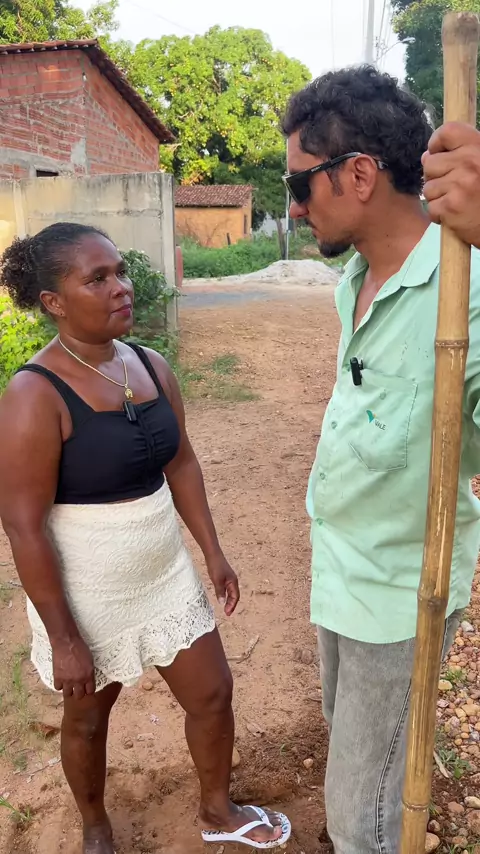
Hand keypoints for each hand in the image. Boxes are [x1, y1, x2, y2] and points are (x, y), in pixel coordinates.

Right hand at [51, 635, 95, 699]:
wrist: (67, 643)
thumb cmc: (80, 648)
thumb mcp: (90, 660)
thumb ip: (89, 671)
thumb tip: (88, 678)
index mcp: (88, 675)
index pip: (90, 691)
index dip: (88, 690)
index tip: (87, 688)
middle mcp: (78, 680)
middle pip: (79, 695)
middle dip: (79, 693)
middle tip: (77, 688)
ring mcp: (67, 680)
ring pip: (67, 694)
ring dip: (68, 690)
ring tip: (68, 685)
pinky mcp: (57, 677)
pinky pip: (58, 688)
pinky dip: (59, 684)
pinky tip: (61, 680)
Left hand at [206, 552, 239, 615]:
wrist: (213, 554)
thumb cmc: (215, 566)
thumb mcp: (217, 580)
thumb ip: (220, 592)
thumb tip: (222, 603)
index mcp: (233, 582)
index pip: (235, 597)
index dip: (232, 605)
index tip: (227, 613)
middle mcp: (233, 581)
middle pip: (235, 595)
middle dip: (232, 604)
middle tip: (227, 613)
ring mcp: (229, 578)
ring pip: (231, 592)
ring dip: (229, 600)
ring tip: (226, 608)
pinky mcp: (224, 576)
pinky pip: (228, 588)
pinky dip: (226, 595)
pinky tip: (222, 597)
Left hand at [422, 122, 479, 248]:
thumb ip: (461, 154)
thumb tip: (426, 156)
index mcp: (478, 147)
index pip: (447, 131)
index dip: (436, 143)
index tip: (439, 153)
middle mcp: (469, 163)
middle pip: (430, 163)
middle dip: (435, 176)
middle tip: (452, 186)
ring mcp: (459, 185)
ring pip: (428, 187)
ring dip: (438, 197)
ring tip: (457, 201)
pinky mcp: (451, 206)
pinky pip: (431, 207)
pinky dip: (440, 214)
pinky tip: (456, 214)